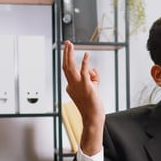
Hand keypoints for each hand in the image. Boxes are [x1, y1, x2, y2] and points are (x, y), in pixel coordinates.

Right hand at [62, 40, 104, 154]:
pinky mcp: (86, 86)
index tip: (74, 53)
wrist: (93, 117)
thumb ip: (93, 78)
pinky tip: (87, 55)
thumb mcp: (92, 89)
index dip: (76, 63)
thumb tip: (94, 70)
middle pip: (66, 66)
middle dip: (66, 53)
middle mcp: (72, 85)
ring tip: (70, 44)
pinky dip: (85, 62)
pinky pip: (84, 72)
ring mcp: (78, 85)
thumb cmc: (93, 105)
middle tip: (66, 43)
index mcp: (71, 86)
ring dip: (69, 54)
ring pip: (70, 67)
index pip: (72, 71)